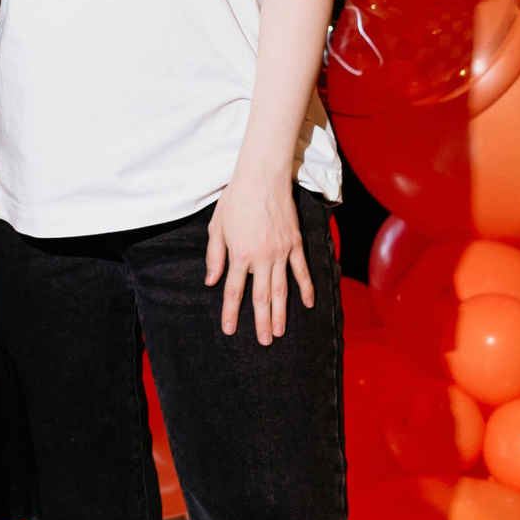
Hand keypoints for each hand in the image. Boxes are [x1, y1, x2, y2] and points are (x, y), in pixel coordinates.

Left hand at [205, 172, 314, 344]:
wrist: (262, 178)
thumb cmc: (236, 200)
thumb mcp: (217, 227)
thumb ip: (214, 256)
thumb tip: (210, 281)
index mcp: (240, 254)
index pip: (235, 290)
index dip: (231, 312)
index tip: (229, 330)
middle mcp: (262, 257)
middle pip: (261, 296)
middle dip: (262, 321)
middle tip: (264, 342)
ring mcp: (282, 252)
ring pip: (282, 289)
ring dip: (282, 312)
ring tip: (280, 332)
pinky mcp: (295, 244)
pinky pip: (301, 271)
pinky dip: (306, 288)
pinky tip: (308, 304)